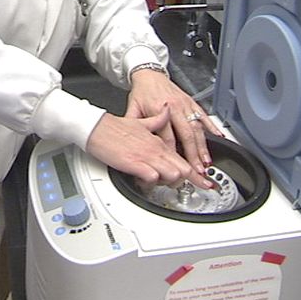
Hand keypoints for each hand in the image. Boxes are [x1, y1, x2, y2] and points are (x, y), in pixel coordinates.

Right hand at [86, 109, 214, 188]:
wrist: (97, 126)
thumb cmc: (114, 127)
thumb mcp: (141, 121)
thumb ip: (157, 120)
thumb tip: (166, 113)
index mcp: (158, 140)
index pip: (183, 157)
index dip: (195, 173)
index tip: (204, 182)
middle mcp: (156, 148)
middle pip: (183, 169)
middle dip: (183, 181)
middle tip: (175, 186)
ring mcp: (146, 155)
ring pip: (173, 174)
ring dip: (167, 183)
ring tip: (155, 182)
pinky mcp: (134, 163)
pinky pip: (153, 178)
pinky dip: (151, 185)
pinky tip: (143, 183)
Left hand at [125, 68, 222, 177]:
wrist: (149, 74)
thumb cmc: (141, 92)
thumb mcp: (132, 109)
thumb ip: (134, 126)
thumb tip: (131, 145)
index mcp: (158, 111)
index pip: (168, 139)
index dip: (173, 155)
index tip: (176, 168)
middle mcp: (174, 108)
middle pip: (186, 137)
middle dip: (193, 156)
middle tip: (198, 171)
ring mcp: (185, 105)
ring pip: (197, 129)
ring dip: (203, 147)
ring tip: (207, 161)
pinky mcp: (191, 102)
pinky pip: (204, 116)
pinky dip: (212, 127)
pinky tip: (218, 137)